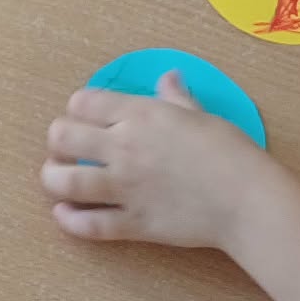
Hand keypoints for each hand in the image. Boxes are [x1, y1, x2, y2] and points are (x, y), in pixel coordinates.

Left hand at [42, 72, 272, 248]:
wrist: (246, 199)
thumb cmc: (229, 150)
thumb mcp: (200, 114)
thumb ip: (175, 96)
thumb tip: (168, 76)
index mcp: (140, 115)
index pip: (84, 102)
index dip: (77, 108)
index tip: (83, 117)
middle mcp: (124, 147)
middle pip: (63, 137)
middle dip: (58, 141)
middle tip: (66, 149)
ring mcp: (125, 187)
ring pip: (66, 181)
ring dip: (53, 179)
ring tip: (57, 180)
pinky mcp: (134, 224)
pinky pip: (89, 224)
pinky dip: (70, 221)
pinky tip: (64, 214)